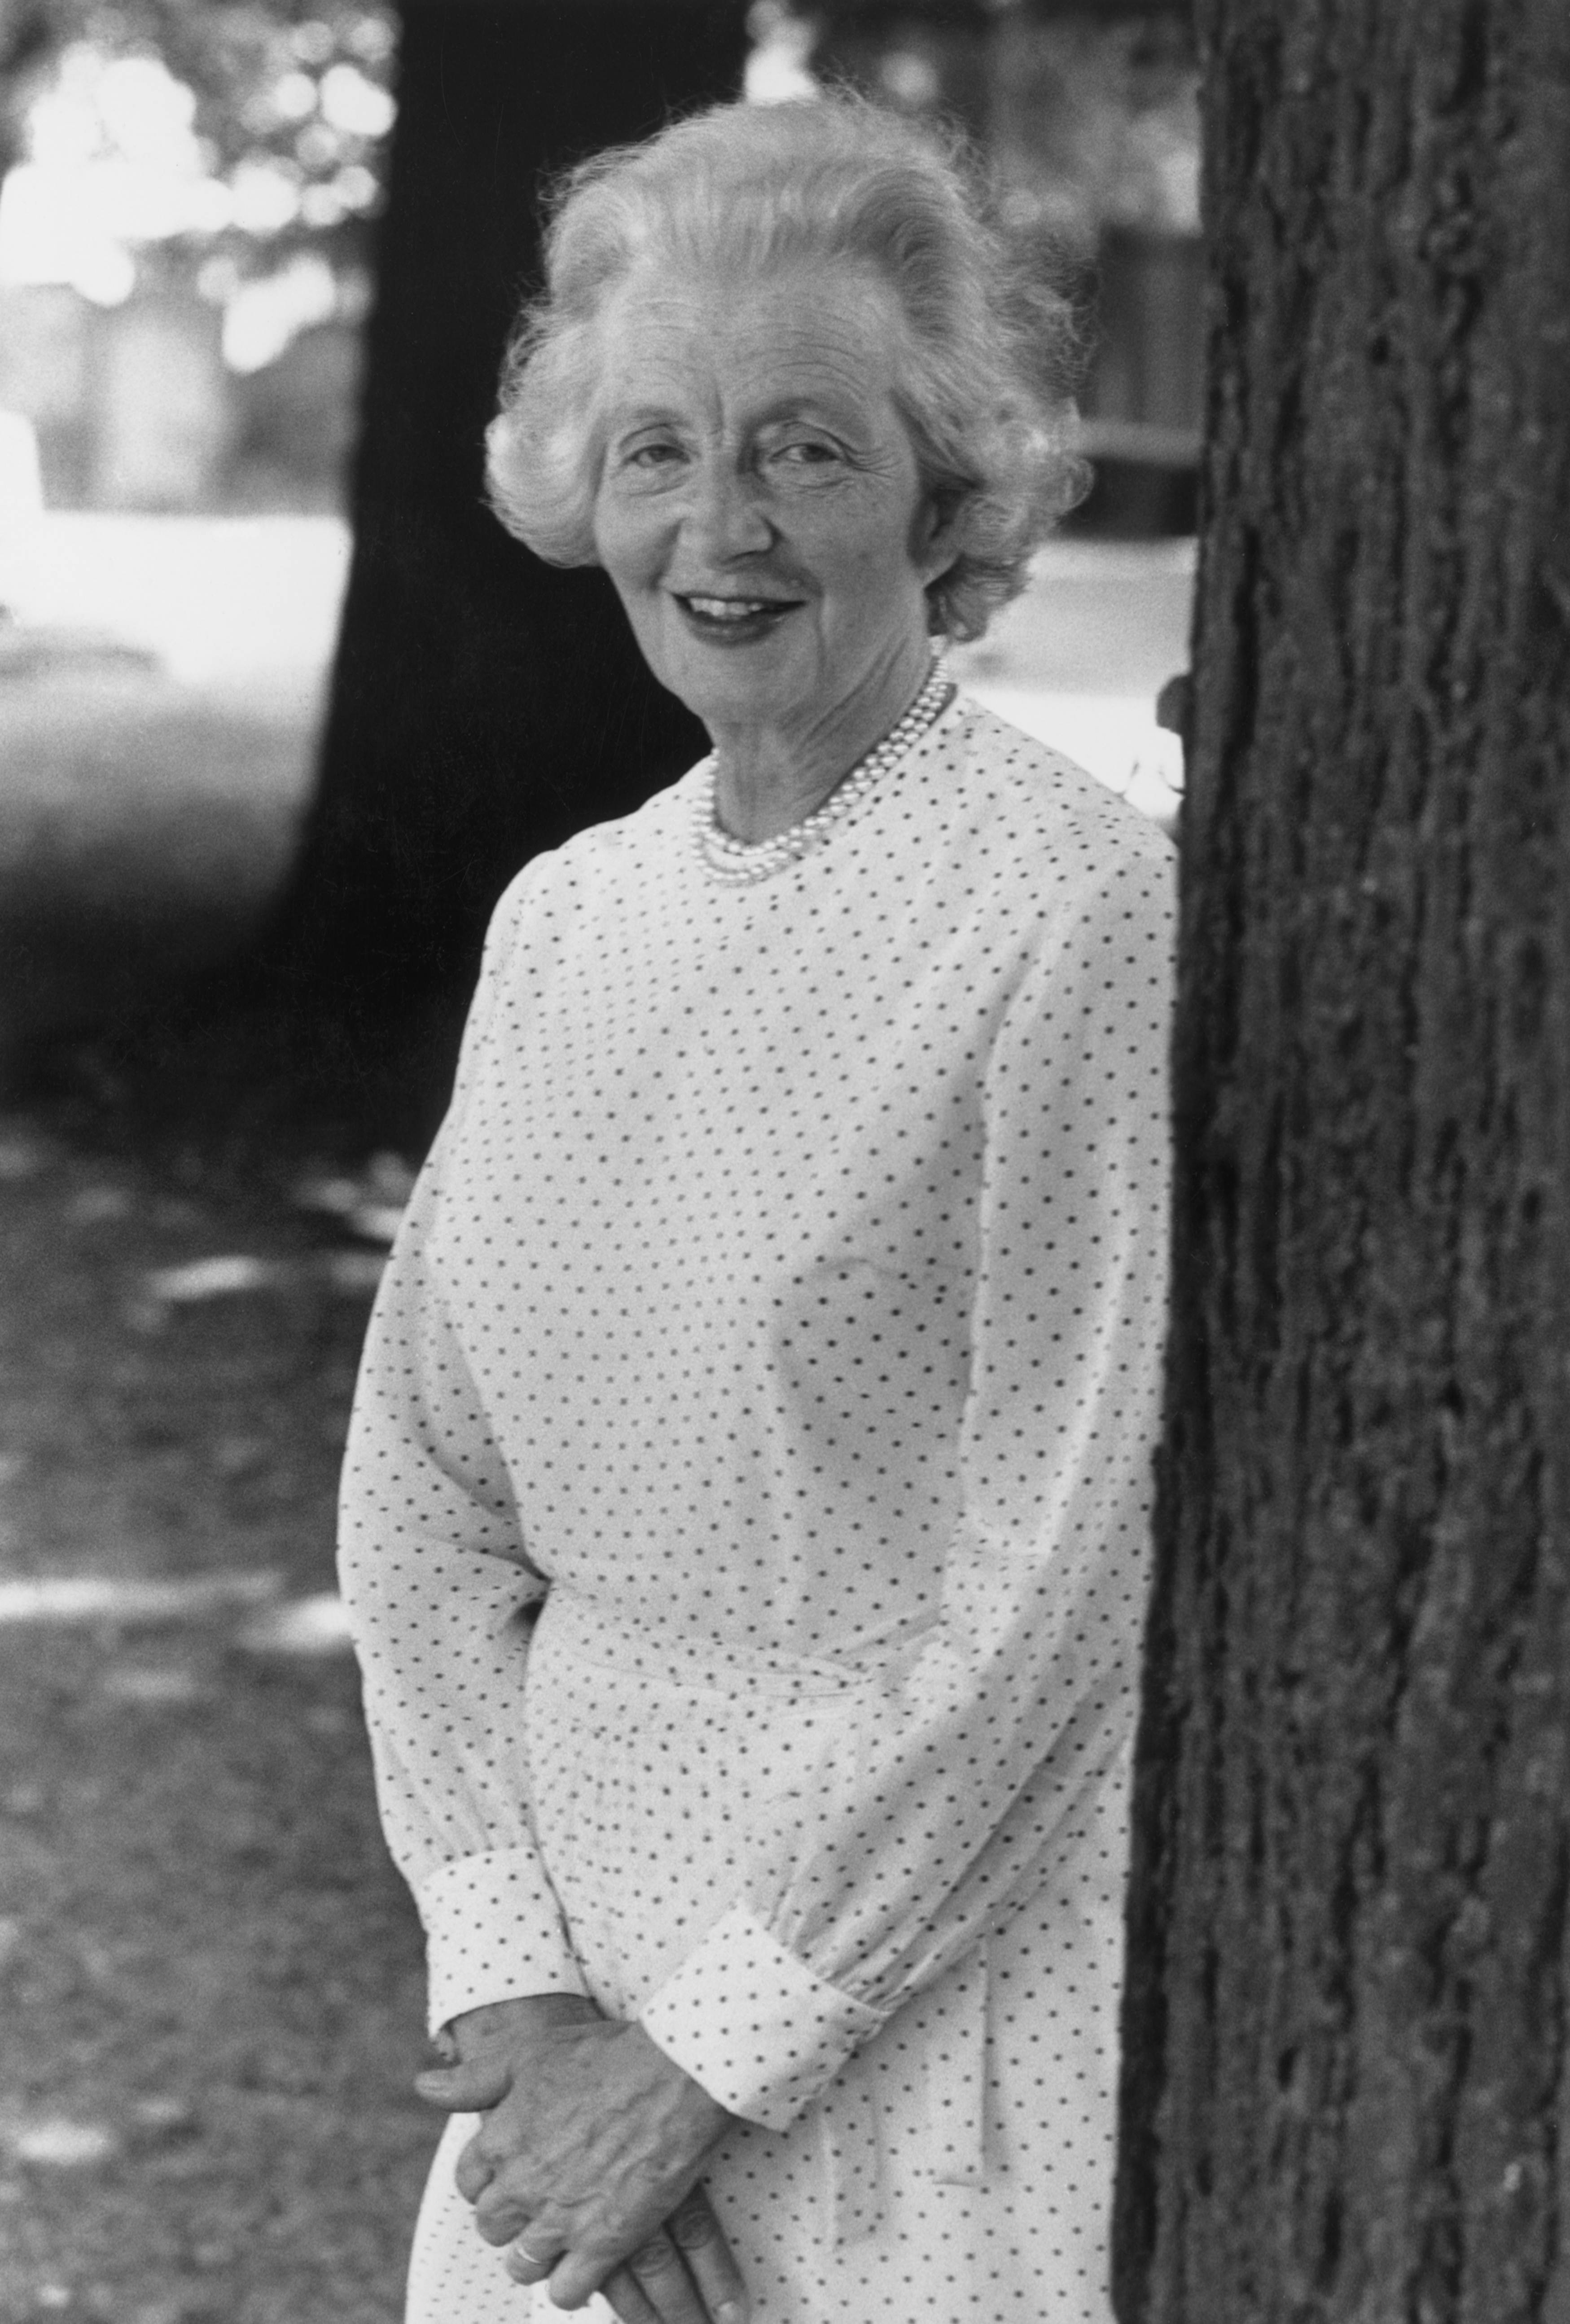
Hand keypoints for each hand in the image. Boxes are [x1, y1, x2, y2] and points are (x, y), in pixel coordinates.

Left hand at [416, 1996, 747, 2321]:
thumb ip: (474, 2079)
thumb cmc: (604, 2054)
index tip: (513, 2170)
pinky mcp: (602, 2243)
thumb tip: (424, 2087)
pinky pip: (566, 2290)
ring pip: (523, 2263)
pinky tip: (586, 2264)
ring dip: (537, 2253)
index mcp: (500, 2139)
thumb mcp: (530, 2052)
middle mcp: (521, 2185)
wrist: (673, 2072)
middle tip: (541, 2201)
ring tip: (561, 2236)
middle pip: (492, 2226)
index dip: (490, 2178)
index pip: (469, 2181)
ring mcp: (560, 2219)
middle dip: (511, 2217)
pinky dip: (571, 2284)